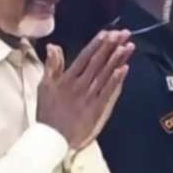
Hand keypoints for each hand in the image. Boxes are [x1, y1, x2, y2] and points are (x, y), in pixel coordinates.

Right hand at [36, 31, 133, 149]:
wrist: (52, 138)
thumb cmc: (47, 113)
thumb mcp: (44, 86)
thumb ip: (51, 65)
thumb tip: (53, 46)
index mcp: (66, 79)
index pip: (84, 57)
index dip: (96, 45)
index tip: (107, 33)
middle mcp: (79, 85)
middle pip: (97, 62)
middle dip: (111, 47)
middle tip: (122, 33)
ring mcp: (89, 97)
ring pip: (105, 74)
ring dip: (117, 59)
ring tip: (127, 46)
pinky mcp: (97, 109)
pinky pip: (108, 92)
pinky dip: (116, 80)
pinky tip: (124, 69)